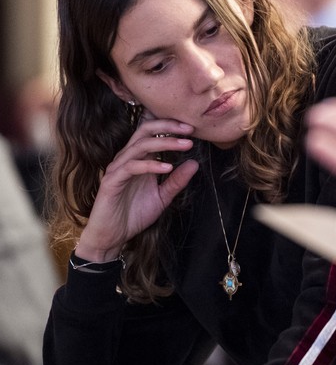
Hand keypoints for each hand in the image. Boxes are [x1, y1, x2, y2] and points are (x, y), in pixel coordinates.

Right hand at [75, 118, 198, 261]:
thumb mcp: (163, 197)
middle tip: (189, 129)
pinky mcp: (111, 181)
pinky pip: (131, 167)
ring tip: (186, 145)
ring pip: (140, 146)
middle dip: (168, 126)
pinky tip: (168, 167)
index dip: (170, 126)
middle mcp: (127, 159)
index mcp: (139, 160)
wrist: (112, 237)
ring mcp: (118, 169)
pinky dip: (151, 165)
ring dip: (165, 143)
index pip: (152, 134)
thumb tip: (195, 163)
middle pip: (144, 131)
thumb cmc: (134, 215)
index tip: (192, 127)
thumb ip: (177, 181)